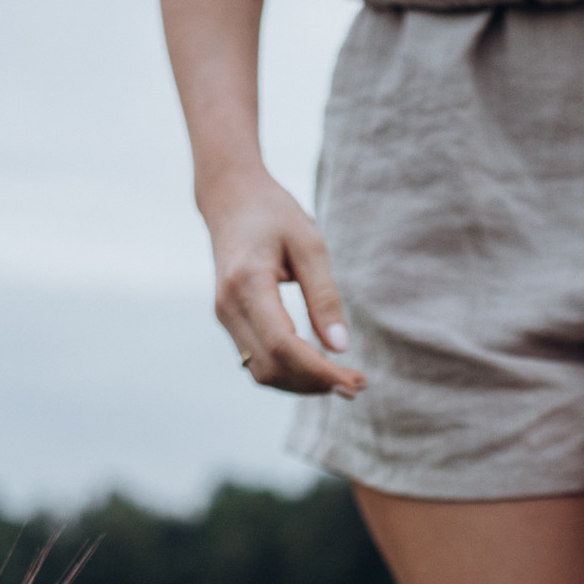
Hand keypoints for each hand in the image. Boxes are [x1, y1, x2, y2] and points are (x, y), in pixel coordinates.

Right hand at [203, 174, 363, 396]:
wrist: (230, 198)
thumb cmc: (273, 214)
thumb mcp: (309, 244)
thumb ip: (324, 296)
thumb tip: (340, 347)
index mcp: (247, 283)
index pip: (283, 345)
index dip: (319, 372)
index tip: (356, 382)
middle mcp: (228, 306)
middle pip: (271, 367)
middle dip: (315, 383)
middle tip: (358, 385)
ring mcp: (225, 316)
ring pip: (262, 372)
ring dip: (303, 384)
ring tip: (343, 379)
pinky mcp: (230, 321)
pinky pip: (258, 361)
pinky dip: (290, 372)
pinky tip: (319, 368)